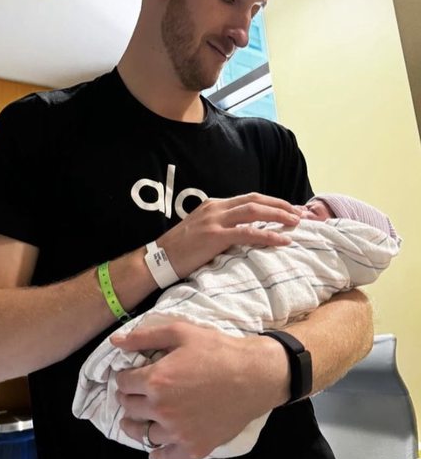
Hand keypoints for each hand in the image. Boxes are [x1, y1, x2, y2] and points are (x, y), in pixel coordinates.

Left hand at [112, 320, 288, 458]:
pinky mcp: (194, 447)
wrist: (253, 375)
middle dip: (128, 397)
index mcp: (156, 380)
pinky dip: (157, 452)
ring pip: (142, 434)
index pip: (123, 383)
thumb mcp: (180, 332)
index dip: (124, 376)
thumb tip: (115, 341)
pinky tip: (156, 447)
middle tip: (135, 392)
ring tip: (138, 418)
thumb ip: (144, 337)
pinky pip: (166, 456)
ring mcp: (178, 432)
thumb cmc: (217, 350)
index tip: (130, 374)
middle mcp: (162, 410)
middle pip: (130, 408)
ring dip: (136, 424)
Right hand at [160, 192, 301, 277]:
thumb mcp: (202, 230)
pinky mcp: (214, 236)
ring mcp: (215, 220)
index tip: (289, 209)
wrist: (158, 259)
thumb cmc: (181, 250)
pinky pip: (248, 233)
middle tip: (300, 213)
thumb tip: (245, 233)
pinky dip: (268, 235)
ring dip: (278, 215)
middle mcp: (216, 208)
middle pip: (255, 200)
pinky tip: (282, 239)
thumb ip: (222, 226)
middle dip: (280, 205)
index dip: (272, 202)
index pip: (249, 198)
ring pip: (254, 211)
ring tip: (296, 222)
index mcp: (214, 205)